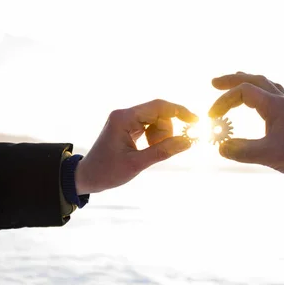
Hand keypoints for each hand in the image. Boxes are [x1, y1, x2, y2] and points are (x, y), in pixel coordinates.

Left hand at [75, 99, 197, 194]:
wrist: (87, 177)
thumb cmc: (107, 171)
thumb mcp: (137, 164)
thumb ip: (163, 151)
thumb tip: (188, 141)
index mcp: (124, 118)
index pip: (158, 107)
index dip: (179, 112)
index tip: (196, 120)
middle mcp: (125, 114)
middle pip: (159, 113)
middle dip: (168, 130)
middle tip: (166, 149)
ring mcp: (126, 119)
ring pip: (156, 120)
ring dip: (161, 135)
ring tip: (151, 152)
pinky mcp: (128, 126)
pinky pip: (150, 126)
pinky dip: (155, 137)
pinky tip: (149, 148)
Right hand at [209, 72, 283, 182]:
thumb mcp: (269, 155)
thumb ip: (242, 151)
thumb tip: (221, 147)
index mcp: (275, 105)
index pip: (243, 92)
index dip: (223, 101)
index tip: (213, 117)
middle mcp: (282, 100)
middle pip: (254, 80)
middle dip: (232, 80)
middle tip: (214, 83)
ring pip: (265, 84)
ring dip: (247, 81)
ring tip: (233, 83)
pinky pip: (274, 93)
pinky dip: (260, 91)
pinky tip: (258, 98)